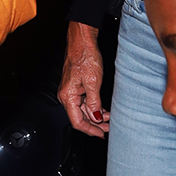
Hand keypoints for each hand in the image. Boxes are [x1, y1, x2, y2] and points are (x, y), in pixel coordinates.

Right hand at [57, 21, 108, 136]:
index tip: (101, 134)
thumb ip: (94, 102)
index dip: (90, 130)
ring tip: (109, 119)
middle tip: (108, 128)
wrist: (82, 41)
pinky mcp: (75, 86)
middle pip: (79, 117)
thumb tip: (96, 117)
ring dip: (95, 116)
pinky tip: (102, 109)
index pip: (77, 121)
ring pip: (82, 110)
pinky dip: (93, 107)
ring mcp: (71, 91)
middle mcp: (66, 95)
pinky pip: (83, 102)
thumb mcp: (93, 82)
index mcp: (68, 96)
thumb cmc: (85, 56)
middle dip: (94, 124)